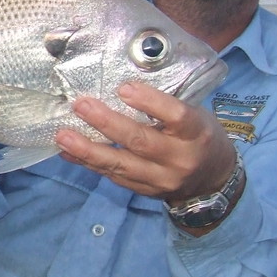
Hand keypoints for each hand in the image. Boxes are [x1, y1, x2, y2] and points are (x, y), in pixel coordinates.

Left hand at [54, 82, 236, 205]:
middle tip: (80, 106)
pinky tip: (68, 152)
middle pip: (140, 141)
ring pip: (121, 164)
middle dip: (107, 124)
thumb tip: (120, 84)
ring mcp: (161, 179)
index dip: (150, 102)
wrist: (213, 179)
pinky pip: (113, 176)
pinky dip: (88, 163)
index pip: (176, 116)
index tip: (124, 88)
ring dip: (88, 150)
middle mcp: (180, 158)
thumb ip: (165, 105)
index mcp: (197, 132)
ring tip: (63, 136)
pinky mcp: (145, 191)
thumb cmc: (198, 136)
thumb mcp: (196, 115)